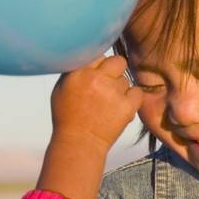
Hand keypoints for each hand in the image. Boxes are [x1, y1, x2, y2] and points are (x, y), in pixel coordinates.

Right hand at [37, 54, 144, 198]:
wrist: (78, 144)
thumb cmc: (68, 118)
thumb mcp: (61, 89)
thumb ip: (75, 71)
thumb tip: (89, 57)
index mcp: (78, 72)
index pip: (98, 54)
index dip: (99, 65)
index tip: (97, 75)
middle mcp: (96, 78)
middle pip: (117, 61)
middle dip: (115, 71)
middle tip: (108, 85)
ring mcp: (112, 92)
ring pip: (126, 79)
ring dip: (120, 89)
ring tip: (108, 105)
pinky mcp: (126, 106)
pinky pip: (137, 92)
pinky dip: (132, 100)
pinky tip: (121, 107)